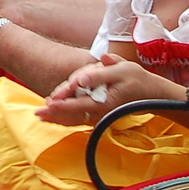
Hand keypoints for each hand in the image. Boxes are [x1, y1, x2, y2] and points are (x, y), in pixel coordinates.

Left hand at [38, 53, 172, 125]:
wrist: (151, 93)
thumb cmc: (136, 78)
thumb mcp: (120, 69)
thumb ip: (99, 74)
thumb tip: (81, 79)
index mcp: (104, 102)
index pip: (78, 104)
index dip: (62, 103)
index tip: (48, 102)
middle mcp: (100, 112)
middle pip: (72, 115)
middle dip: (54, 114)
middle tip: (37, 113)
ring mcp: (99, 115)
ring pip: (74, 120)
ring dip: (57, 118)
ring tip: (41, 117)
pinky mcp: (99, 115)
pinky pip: (79, 119)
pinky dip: (66, 119)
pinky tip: (54, 117)